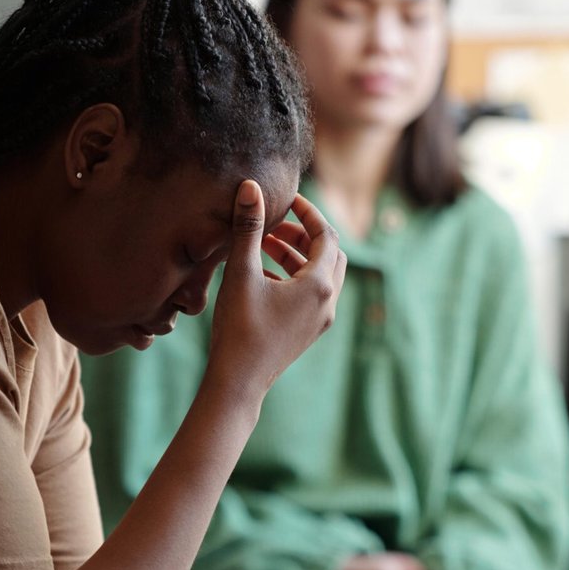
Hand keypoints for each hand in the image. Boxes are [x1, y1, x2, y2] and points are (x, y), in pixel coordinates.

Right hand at [206, 183, 345, 400]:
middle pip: (329, 253)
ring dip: (297, 255)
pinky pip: (312, 294)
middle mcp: (327, 302)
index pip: (326, 235)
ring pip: (321, 275)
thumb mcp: (241, 273)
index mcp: (319, 285)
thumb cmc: (239, 328)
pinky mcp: (309, 331)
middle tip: (275, 225)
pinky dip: (294, 277)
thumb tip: (250, 187)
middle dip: (304, 234)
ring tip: (264, 245)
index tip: (287, 200)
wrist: (239, 381)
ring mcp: (321, 319)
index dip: (308, 212)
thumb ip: (248, 228)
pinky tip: (263, 275)